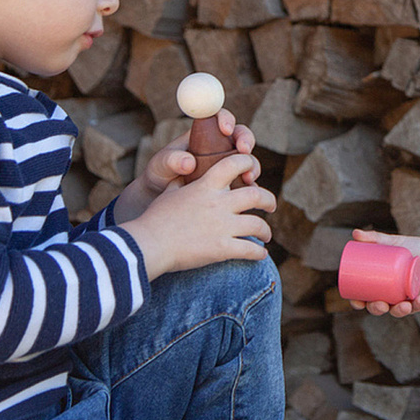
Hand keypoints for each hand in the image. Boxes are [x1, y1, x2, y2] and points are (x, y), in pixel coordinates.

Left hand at [114, 111, 259, 222]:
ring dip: (252, 165)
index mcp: (202, 133)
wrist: (163, 197)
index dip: (225, 119)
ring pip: (248, 158)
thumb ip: (171, 160)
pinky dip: (251, 185)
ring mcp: (228, 164)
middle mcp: (219, 145)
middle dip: (246, 139)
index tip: (225, 129)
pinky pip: (248, 180)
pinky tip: (247, 191)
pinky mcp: (233, 181)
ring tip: (247, 177)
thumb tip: (189, 162)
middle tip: (243, 150)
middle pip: (241, 134)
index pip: (218, 117)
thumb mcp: (159, 165)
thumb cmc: (161, 174)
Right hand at [120, 150, 275, 278]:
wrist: (148, 245)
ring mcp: (222, 226)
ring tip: (266, 235)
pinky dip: (259, 253)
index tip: (253, 170)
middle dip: (269, 199)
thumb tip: (182, 175)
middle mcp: (218, 203)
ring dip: (265, 230)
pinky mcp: (222, 248)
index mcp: (205, 186)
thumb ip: (180, 184)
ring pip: (258, 224)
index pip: (234, 164)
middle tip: (271, 205)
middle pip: (256, 194)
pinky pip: (250, 250)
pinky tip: (261, 255)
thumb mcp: (168, 194)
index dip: (248, 164)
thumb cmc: (154, 219)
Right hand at [347, 227, 419, 316]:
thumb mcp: (394, 242)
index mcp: (382, 285)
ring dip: (398, 312)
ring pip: (398, 311)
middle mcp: (392, 295)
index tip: (357, 301)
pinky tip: (418, 300)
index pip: (365, 298)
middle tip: (379, 304)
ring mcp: (406, 299)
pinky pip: (418, 306)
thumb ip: (375, 238)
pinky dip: (418, 304)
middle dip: (377, 310)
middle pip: (379, 308)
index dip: (358, 303)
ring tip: (402, 306)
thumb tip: (355, 233)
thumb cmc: (415, 248)